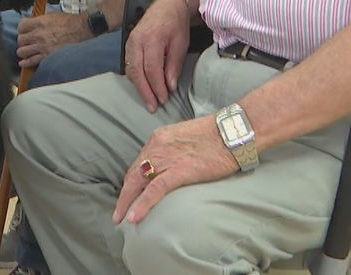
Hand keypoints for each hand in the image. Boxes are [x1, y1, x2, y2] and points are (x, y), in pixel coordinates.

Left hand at [17, 12, 90, 67]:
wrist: (84, 31)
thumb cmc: (71, 23)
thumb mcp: (53, 15)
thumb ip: (40, 19)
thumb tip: (31, 22)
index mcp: (40, 22)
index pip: (21, 26)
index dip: (22, 29)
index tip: (24, 30)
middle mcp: (39, 35)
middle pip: (20, 39)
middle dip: (23, 40)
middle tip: (27, 41)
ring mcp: (42, 47)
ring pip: (22, 51)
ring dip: (24, 51)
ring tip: (28, 50)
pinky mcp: (47, 57)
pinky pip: (30, 61)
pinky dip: (25, 62)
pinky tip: (24, 62)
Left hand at [112, 116, 238, 224]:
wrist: (233, 132)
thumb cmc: (216, 136)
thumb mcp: (186, 138)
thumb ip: (173, 150)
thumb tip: (170, 166)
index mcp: (159, 138)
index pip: (138, 163)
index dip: (131, 182)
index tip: (127, 195)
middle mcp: (157, 146)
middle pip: (133, 174)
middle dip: (124, 195)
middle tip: (117, 212)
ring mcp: (166, 158)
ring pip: (138, 183)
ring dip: (127, 203)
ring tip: (120, 219)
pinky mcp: (179, 171)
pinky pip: (154, 190)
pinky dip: (142, 205)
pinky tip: (133, 218)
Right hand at [125, 0, 192, 111]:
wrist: (167, 4)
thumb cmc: (176, 24)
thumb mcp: (181, 43)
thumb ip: (174, 64)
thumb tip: (169, 85)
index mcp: (152, 39)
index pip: (151, 69)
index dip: (157, 87)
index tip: (164, 99)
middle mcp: (137, 41)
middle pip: (137, 72)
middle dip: (145, 91)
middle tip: (152, 107)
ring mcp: (130, 41)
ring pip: (130, 69)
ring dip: (139, 86)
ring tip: (148, 100)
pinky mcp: (128, 43)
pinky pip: (129, 64)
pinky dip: (135, 77)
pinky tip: (143, 86)